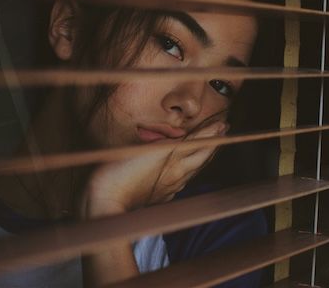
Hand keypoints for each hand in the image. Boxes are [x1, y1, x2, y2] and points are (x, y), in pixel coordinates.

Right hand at [78, 121, 227, 218]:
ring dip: (204, 156)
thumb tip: (183, 140)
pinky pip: (182, 181)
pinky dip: (189, 171)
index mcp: (172, 160)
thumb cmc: (118, 174)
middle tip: (223, 130)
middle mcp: (176, 174)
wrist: (106, 204)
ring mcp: (170, 187)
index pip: (199, 142)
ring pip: (194, 169)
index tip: (222, 123)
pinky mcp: (161, 196)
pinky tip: (186, 171)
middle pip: (202, 156)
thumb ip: (162, 144)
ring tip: (210, 146)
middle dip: (213, 142)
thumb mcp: (141, 150)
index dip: (211, 132)